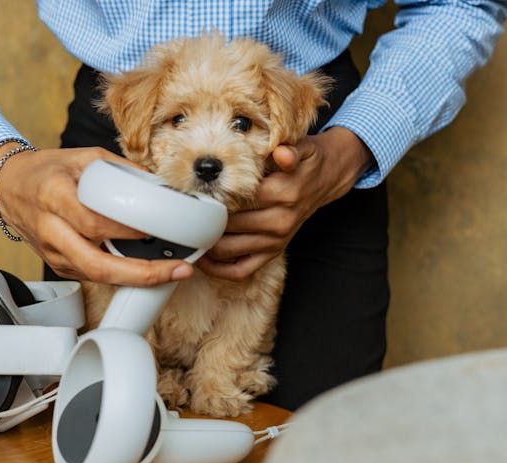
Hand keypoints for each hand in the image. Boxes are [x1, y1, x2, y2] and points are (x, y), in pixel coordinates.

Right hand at [0, 144, 193, 285]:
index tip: (158, 230)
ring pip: (97, 277)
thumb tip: (158, 183)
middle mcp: (51, 230)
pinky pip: (92, 276)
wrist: (8, 187)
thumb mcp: (83, 157)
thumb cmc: (46, 171)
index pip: (94, 223)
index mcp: (55, 197)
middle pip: (97, 265)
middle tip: (177, 270)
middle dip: (142, 274)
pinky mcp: (57, 265)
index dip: (128, 231)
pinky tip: (146, 271)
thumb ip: (121, 168)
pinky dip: (121, 276)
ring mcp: (53, 253)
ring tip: (171, 273)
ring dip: (137, 279)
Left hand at [197, 127, 372, 280]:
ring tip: (185, 233)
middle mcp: (279, 222)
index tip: (190, 193)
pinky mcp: (273, 252)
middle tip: (180, 212)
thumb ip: (289, 151)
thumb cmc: (306, 161)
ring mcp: (276, 241)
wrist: (327, 179)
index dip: (211, 197)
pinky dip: (219, 270)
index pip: (237, 200)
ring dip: (205, 244)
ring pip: (229, 250)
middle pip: (228, 225)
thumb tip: (281, 153)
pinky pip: (242, 269)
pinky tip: (203, 259)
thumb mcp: (302, 148)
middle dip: (202, 220)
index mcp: (283, 194)